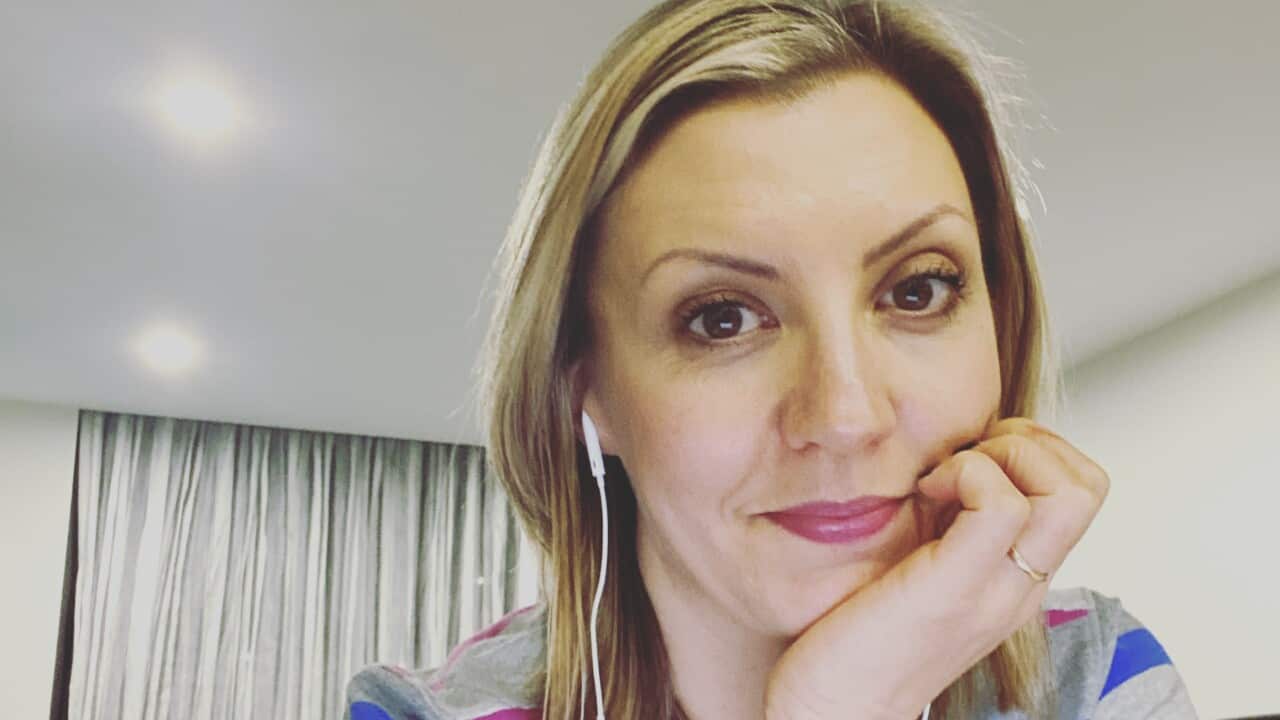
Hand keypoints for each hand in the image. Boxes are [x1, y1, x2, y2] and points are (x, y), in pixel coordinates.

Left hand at [763, 417, 1109, 719]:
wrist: (835, 711)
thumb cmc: (858, 639)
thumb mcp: (922, 567)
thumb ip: (948, 523)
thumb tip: (945, 457)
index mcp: (1016, 577)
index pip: (1080, 490)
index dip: (1032, 449)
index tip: (968, 458)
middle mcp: (1021, 585)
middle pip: (1090, 485)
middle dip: (1028, 442)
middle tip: (961, 461)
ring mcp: (996, 589)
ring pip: (1068, 490)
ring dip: (1000, 456)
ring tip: (941, 480)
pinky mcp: (955, 588)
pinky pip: (1002, 504)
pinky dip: (966, 474)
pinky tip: (921, 494)